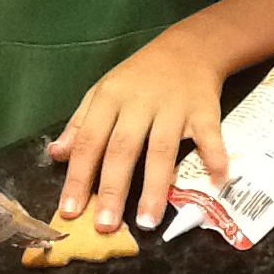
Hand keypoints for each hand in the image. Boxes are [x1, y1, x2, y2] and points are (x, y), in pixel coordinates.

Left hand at [47, 37, 228, 233]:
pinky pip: (209, 135)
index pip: (89, 141)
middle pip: (123, 149)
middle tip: (105, 225)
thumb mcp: (104, 92)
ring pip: (161, 149)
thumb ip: (80, 124)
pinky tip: (217, 181)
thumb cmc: (139, 76)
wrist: (188, 47)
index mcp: (110, 99)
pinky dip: (215, 156)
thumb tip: (56, 155)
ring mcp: (173, 107)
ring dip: (155, 186)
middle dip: (112, 189)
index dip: (78, 176)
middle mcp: (139, 103)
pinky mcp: (204, 109)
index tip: (69, 210)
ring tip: (147, 221)